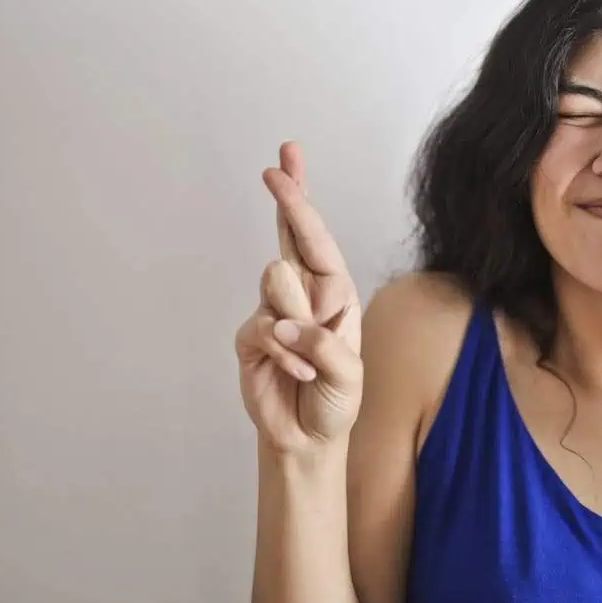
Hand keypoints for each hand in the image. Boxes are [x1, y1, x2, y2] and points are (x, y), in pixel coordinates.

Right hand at [234, 142, 362, 454]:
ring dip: (297, 322)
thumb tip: (281, 320)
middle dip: (288, 198)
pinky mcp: (252, 338)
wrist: (310, 438)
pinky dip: (285, 354)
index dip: (300, 203)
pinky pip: (264, 329)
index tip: (284, 168)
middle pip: (289, 235)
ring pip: (276, 283)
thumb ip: (323, 344)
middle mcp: (305, 295)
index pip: (316, 240)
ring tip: (310, 361)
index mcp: (335, 293)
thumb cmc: (337, 400)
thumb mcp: (349, 374)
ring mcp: (274, 312)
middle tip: (277, 164)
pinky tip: (299, 374)